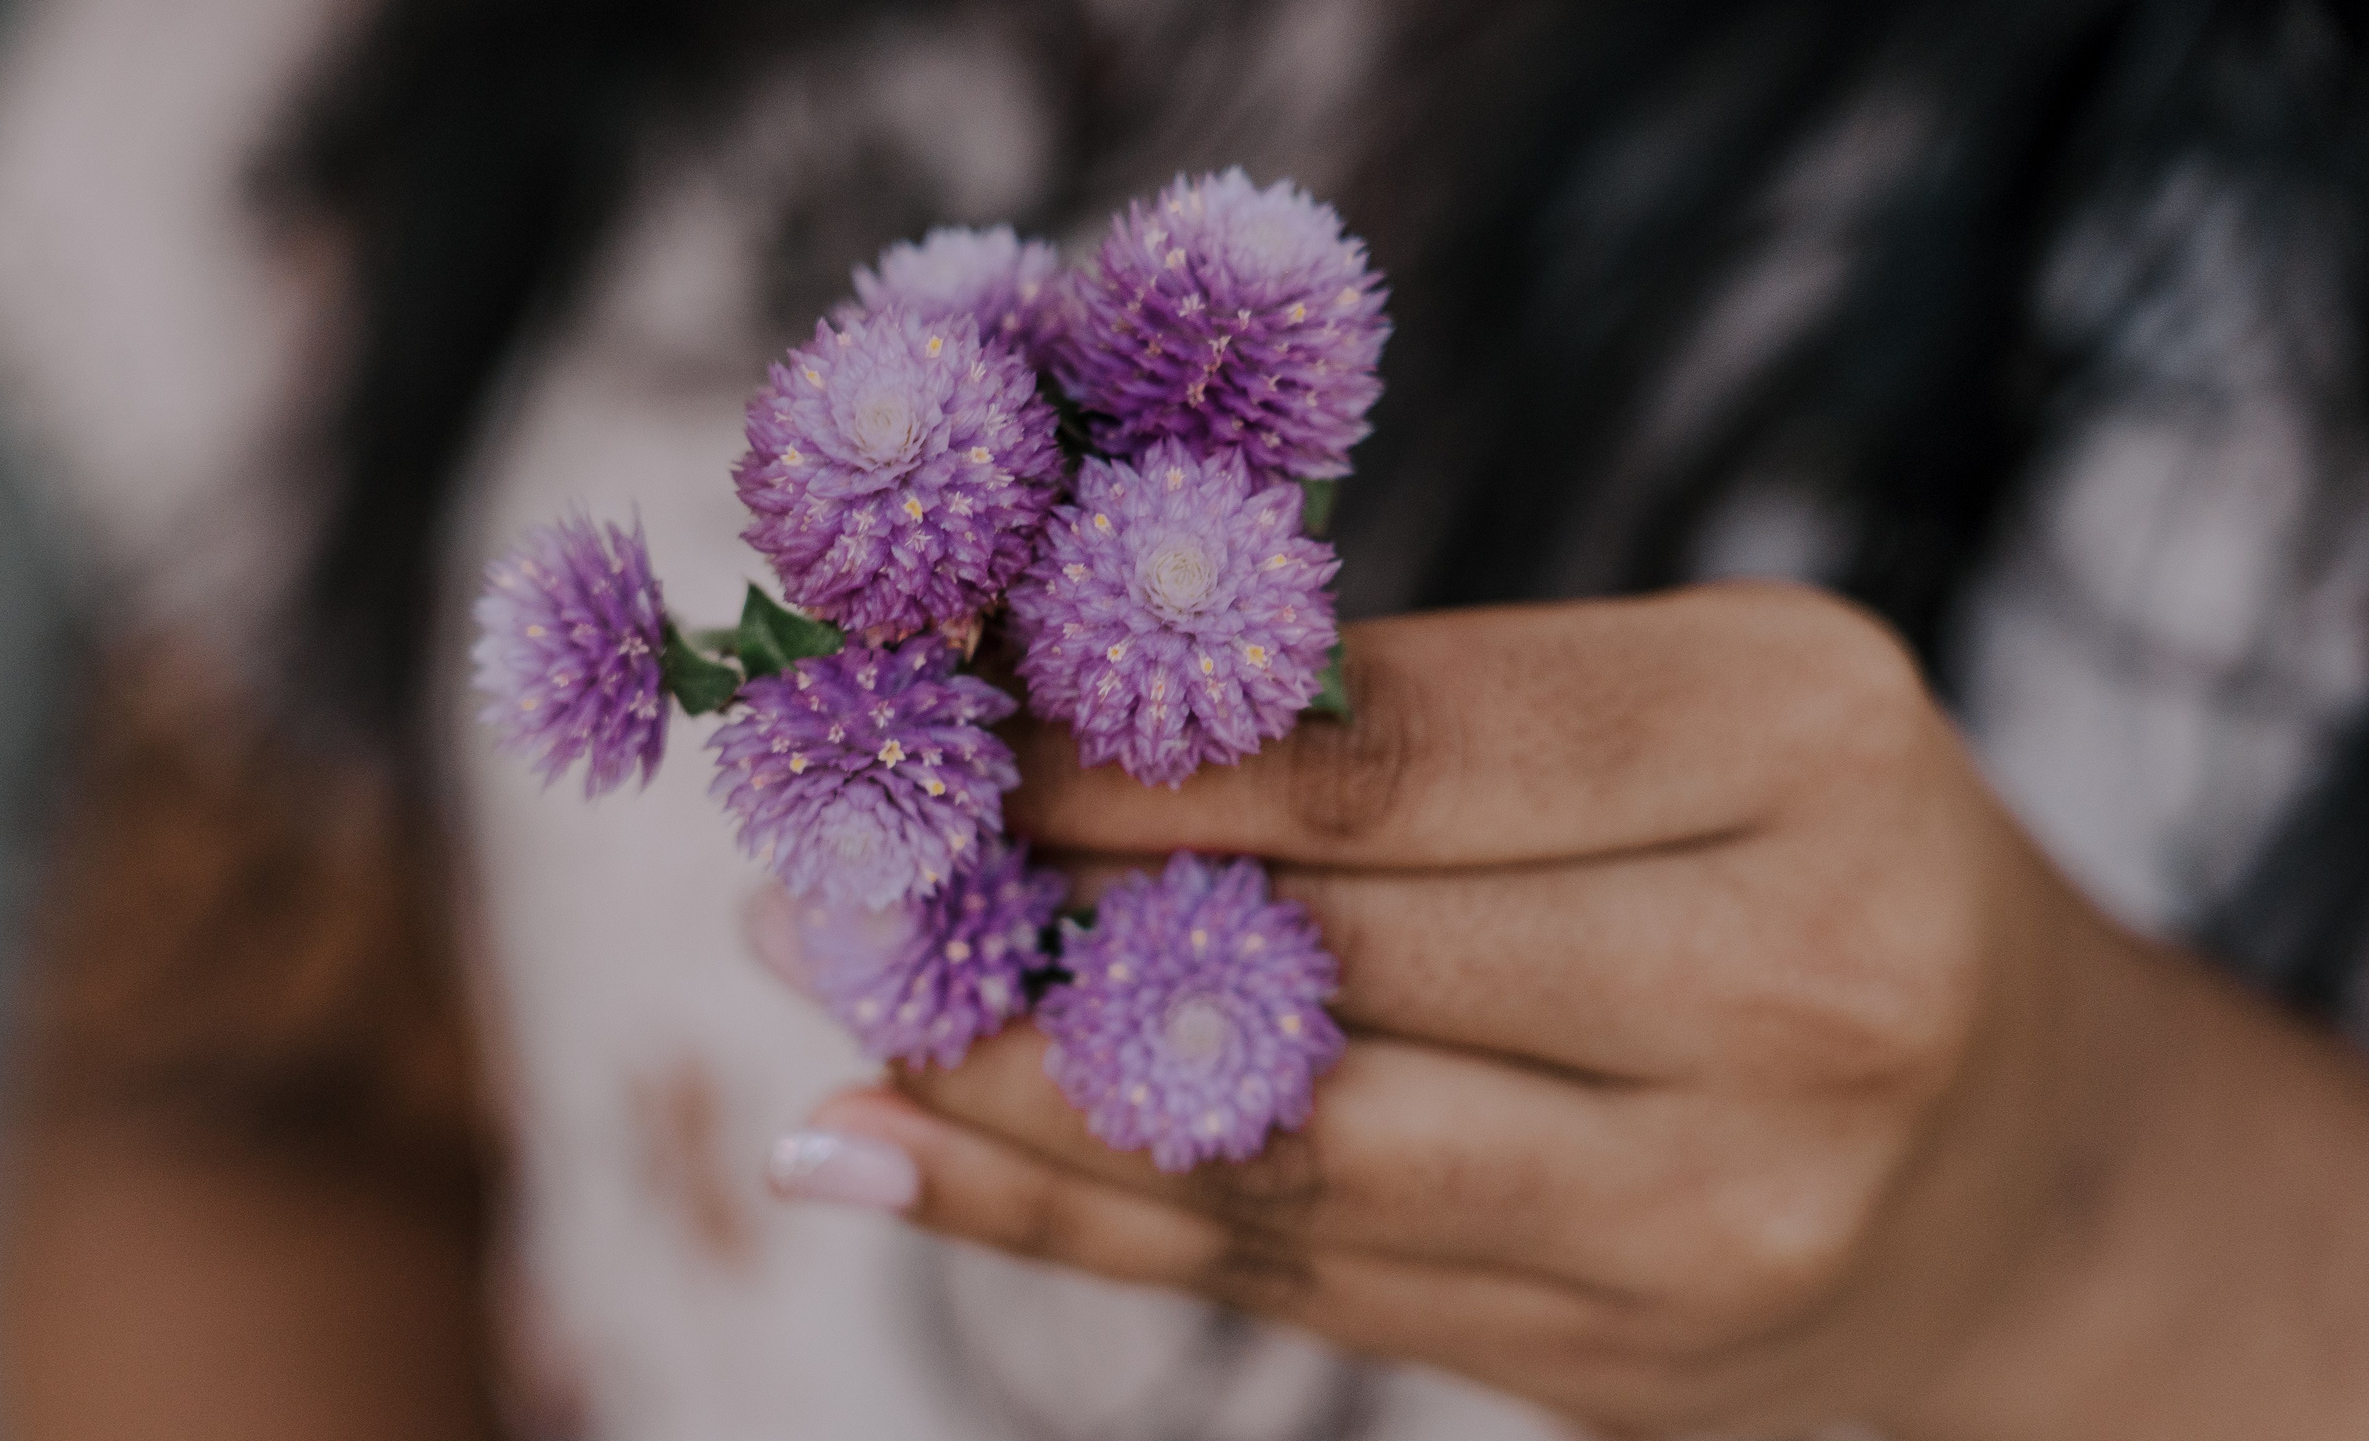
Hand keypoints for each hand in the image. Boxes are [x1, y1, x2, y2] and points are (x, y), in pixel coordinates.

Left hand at [781, 584, 2368, 1437]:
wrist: (2021, 1179)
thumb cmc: (1814, 871)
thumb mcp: (1690, 721)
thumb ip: (1419, 723)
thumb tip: (1046, 690)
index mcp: (1805, 751)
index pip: (1396, 749)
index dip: (1129, 733)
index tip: (934, 697)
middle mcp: (1793, 988)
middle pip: (1323, 946)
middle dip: (1035, 888)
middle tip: (825, 836)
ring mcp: (1711, 1208)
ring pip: (1272, 1141)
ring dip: (1000, 1066)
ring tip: (823, 988)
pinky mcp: (1612, 1356)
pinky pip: (1281, 1275)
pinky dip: (1060, 1210)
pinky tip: (885, 1144)